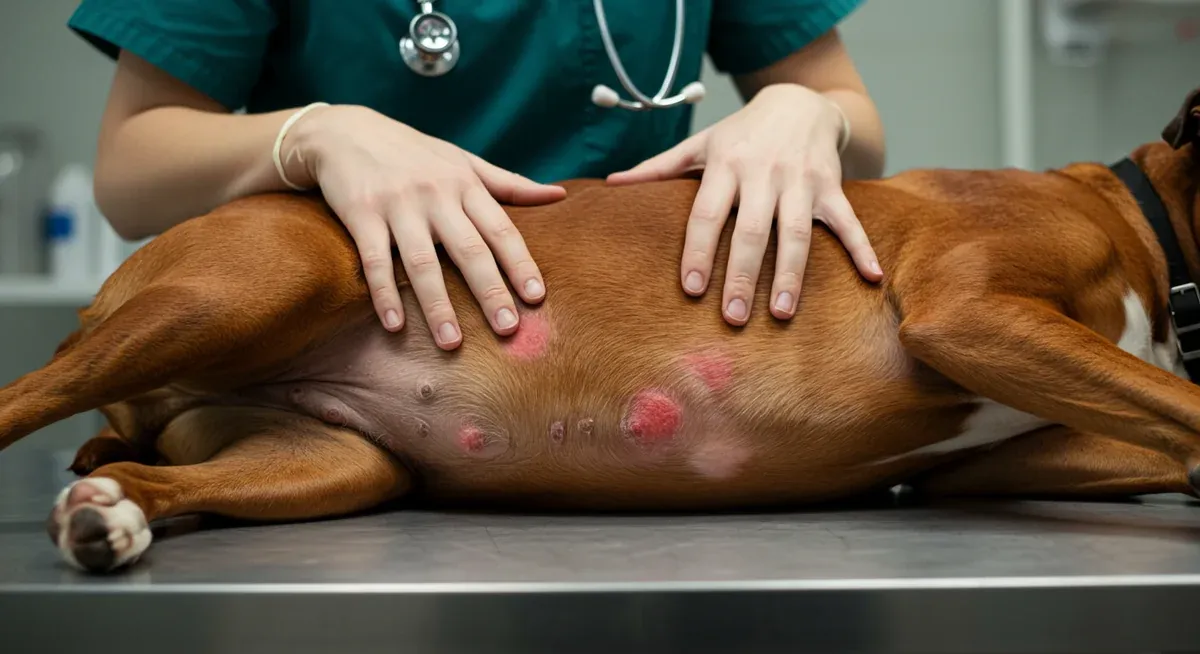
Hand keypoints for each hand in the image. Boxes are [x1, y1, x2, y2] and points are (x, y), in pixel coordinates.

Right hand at [281, 105, 565, 349]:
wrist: (345, 131)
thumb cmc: (414, 153)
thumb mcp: (463, 161)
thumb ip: (510, 184)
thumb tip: (561, 195)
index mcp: (465, 185)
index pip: (501, 230)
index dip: (520, 264)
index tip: (537, 298)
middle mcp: (436, 195)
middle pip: (469, 250)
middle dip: (490, 291)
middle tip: (507, 330)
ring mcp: (398, 205)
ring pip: (423, 262)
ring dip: (437, 305)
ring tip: (451, 343)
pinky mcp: (362, 214)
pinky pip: (375, 260)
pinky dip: (384, 294)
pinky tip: (395, 325)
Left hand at [607, 83, 882, 325]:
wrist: (799, 101)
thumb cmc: (741, 133)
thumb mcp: (701, 143)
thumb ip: (659, 167)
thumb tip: (610, 185)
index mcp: (726, 165)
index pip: (707, 214)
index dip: (700, 250)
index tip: (692, 288)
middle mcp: (763, 174)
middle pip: (751, 231)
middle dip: (741, 276)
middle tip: (731, 318)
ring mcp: (802, 182)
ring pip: (797, 233)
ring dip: (790, 275)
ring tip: (781, 314)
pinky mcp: (832, 188)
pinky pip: (848, 221)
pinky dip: (861, 248)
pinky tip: (871, 278)